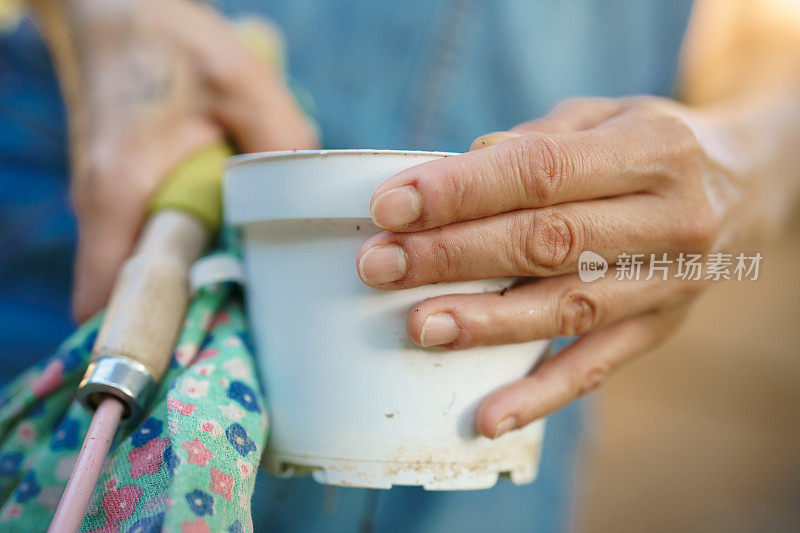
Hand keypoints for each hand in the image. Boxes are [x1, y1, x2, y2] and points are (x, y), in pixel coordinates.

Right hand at [57, 0, 316, 320]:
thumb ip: (282, 143)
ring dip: (188, 299)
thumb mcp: (242, 83)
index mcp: (122, 190)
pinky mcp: (125, 202)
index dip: (147, 343)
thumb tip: (319, 201)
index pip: (112, 295)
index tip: (196, 372)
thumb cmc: (173, 44)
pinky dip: (185, 267)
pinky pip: (152, 251)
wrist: (119, 16)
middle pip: (133, 300)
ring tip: (252, 318)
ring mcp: (110, 210)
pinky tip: (234, 265)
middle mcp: (105, 211)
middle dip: (183, 331)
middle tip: (249, 352)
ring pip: (144, 277)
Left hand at [357, 96, 758, 438]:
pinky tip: (487, 416)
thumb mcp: (605, 116)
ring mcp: (668, 283)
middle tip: (380, 265)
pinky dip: (540, 396)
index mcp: (653, 150)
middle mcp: (668, 220)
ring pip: (565, 309)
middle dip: (453, 255)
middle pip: (545, 243)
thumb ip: (535, 143)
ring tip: (418, 326)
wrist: (746, 185)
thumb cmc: (653, 143)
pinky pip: (596, 367)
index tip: (391, 205)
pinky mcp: (659, 328)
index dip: (461, 191)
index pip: (540, 174)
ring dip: (485, 323)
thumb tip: (453, 172)